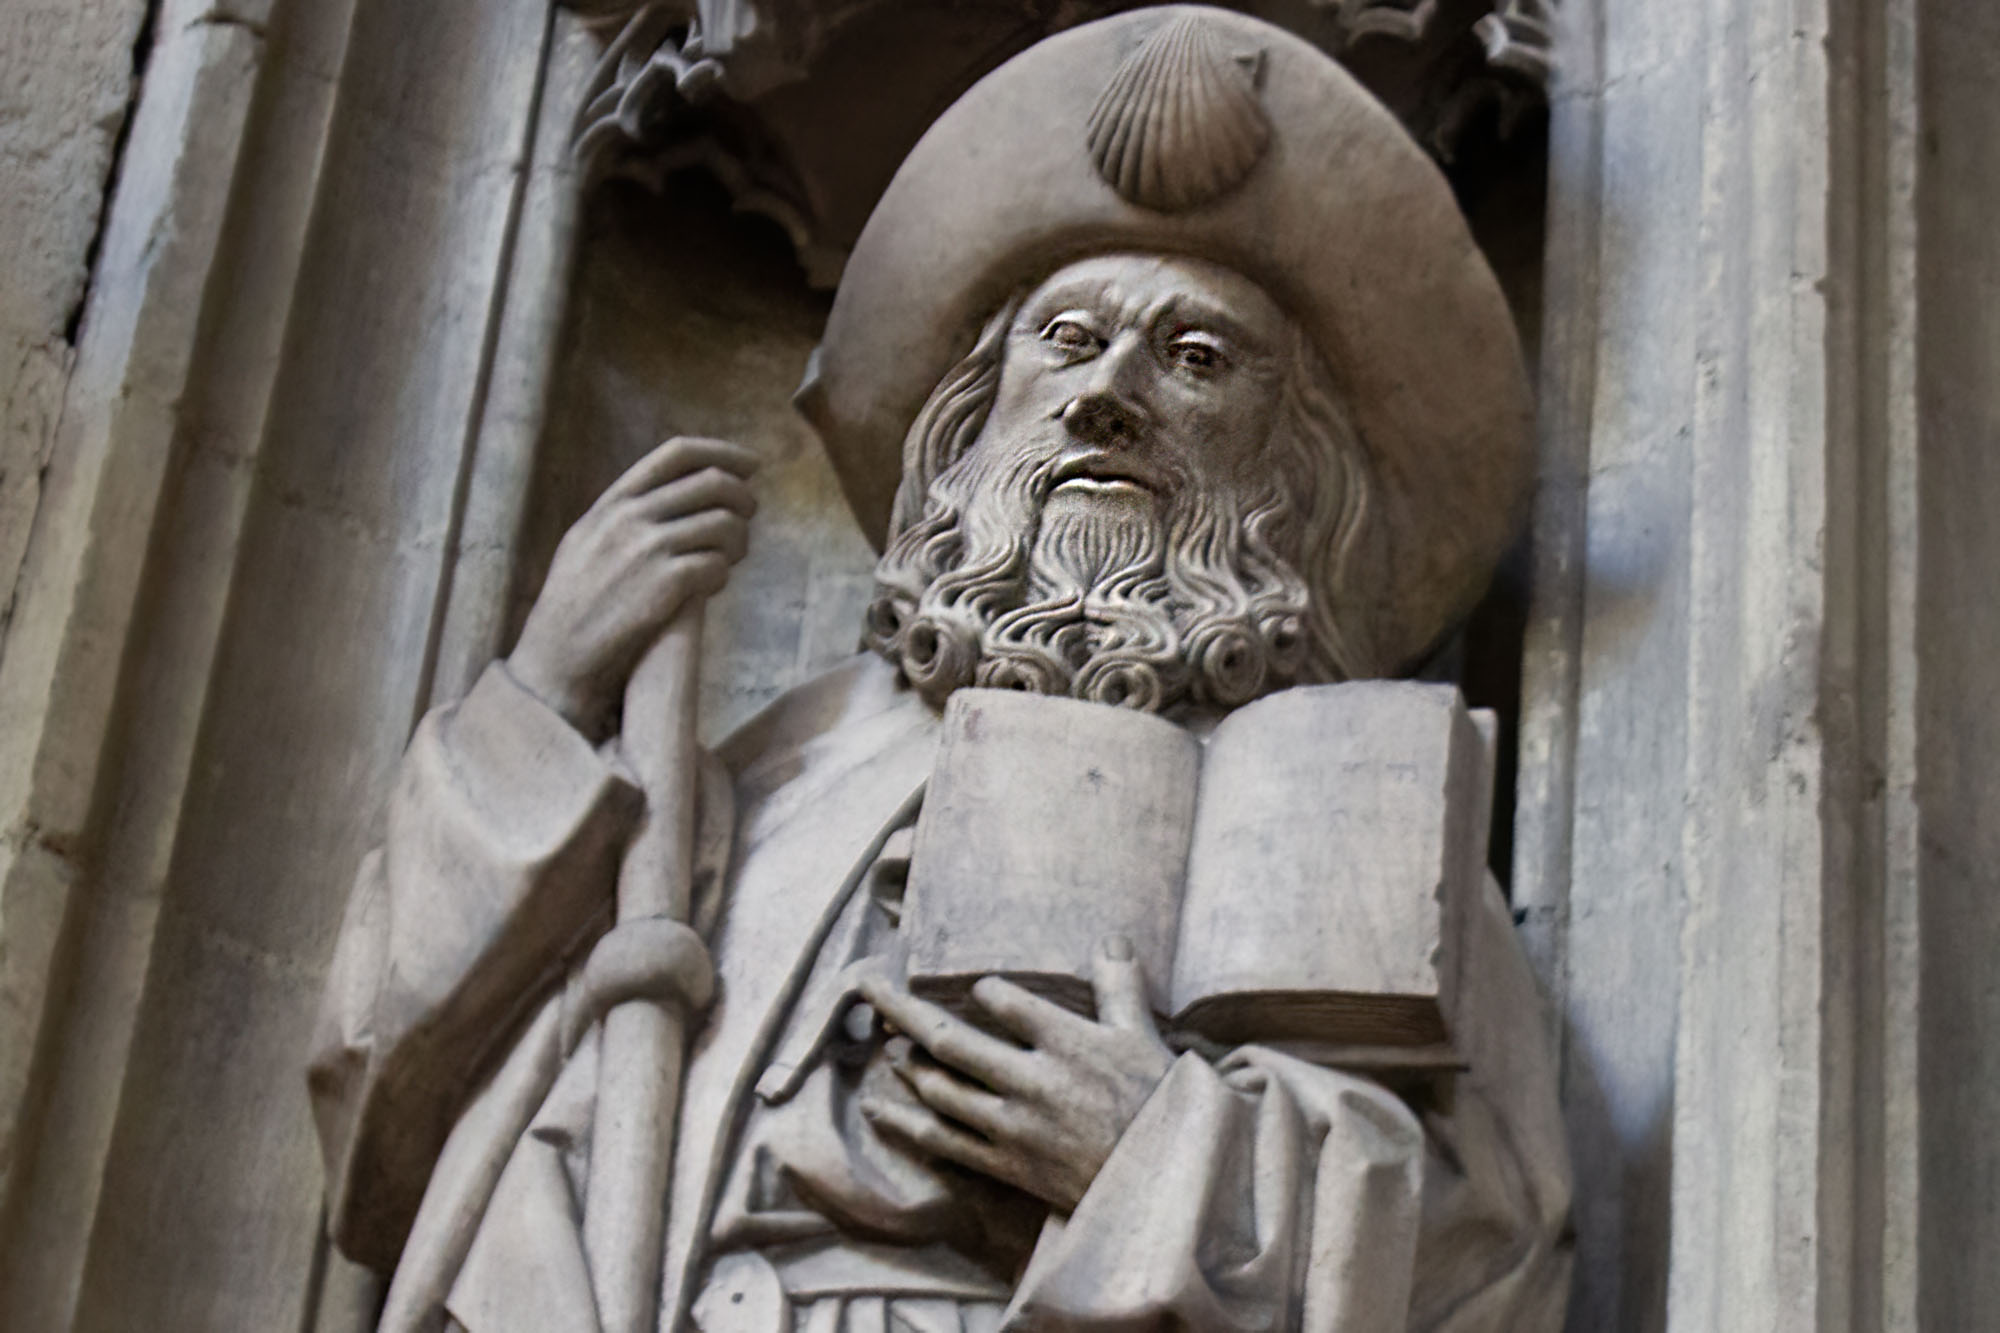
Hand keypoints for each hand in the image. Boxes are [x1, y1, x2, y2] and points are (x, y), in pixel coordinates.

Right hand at [509, 437, 756, 736]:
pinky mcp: (666, 585)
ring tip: (732, 556)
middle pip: (713, 483)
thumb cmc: (576, 607)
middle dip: (743, 497)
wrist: (558, 657)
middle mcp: (631, 517)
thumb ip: (623, 515)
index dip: (722, 453)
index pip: (678, 454)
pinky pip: (719, 565)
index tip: (751, 464)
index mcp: (613, 503)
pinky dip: (723, 574)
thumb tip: (673, 495)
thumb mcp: (586, 544)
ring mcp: (648, 549)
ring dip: (739, 540)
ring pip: (724, 523)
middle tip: (749, 516)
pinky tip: (711, 585)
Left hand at [857, 937, 1174, 1212]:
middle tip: (868, 987)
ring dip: (907, 1064)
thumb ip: (1120, 987)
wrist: (1167, 1185)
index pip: (1005, 1001)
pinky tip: (876, 1106)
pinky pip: (943, 1141)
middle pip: (950, 1040)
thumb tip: (1110, 939)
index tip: (982, 990)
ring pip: (941, 1089)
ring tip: (887, 1045)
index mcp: (1067, 1042)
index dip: (986, 992)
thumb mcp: (1143, 1038)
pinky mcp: (1006, 1164)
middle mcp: (1032, 1080)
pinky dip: (905, 1121)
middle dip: (902, 1010)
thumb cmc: (1160, 1105)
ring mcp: (1014, 1126)